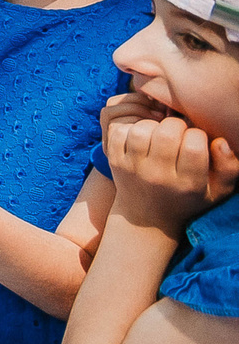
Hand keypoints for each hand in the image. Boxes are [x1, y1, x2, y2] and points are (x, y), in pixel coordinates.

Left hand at [103, 92, 238, 230]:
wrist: (147, 218)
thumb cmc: (189, 198)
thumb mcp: (218, 191)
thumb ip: (229, 168)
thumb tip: (220, 142)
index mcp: (187, 184)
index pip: (194, 147)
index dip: (198, 135)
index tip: (197, 139)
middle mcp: (158, 177)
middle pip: (167, 134)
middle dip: (177, 125)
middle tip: (179, 133)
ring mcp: (133, 169)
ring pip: (142, 129)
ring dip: (153, 125)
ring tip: (160, 134)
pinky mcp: (114, 161)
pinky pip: (119, 131)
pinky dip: (130, 128)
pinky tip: (142, 137)